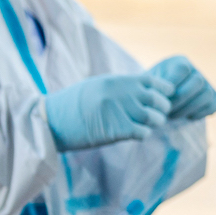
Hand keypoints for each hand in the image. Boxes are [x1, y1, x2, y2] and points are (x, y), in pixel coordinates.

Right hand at [45, 73, 172, 151]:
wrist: (51, 120)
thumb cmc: (74, 104)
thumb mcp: (99, 86)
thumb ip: (122, 87)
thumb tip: (145, 90)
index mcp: (118, 81)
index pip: (154, 82)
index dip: (164, 91)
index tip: (162, 98)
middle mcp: (122, 93)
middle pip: (158, 101)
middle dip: (161, 109)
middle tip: (156, 115)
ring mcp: (120, 111)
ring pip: (154, 117)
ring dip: (154, 123)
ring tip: (146, 125)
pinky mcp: (116, 130)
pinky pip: (143, 132)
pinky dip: (144, 134)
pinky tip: (136, 134)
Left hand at [148, 56, 215, 121]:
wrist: (160, 100)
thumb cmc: (151, 92)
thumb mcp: (148, 85)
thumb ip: (152, 87)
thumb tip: (158, 99)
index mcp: (179, 62)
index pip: (183, 69)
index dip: (173, 85)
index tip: (160, 97)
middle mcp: (196, 70)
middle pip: (198, 81)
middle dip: (181, 99)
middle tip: (166, 110)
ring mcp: (208, 84)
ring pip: (207, 94)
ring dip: (189, 108)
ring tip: (173, 115)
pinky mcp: (215, 97)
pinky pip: (215, 104)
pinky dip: (202, 112)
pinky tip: (187, 116)